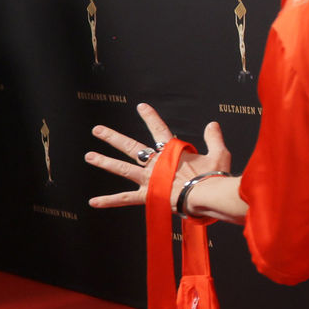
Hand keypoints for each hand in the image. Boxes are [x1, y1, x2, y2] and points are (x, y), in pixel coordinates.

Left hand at [85, 103, 230, 209]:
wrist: (208, 195)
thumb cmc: (214, 176)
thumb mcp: (219, 154)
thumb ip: (214, 138)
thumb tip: (213, 124)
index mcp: (172, 152)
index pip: (159, 129)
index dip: (150, 117)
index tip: (140, 106)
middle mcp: (156, 163)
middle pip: (131, 146)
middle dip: (113, 137)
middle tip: (97, 130)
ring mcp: (149, 178)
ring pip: (122, 168)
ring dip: (104, 162)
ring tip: (89, 156)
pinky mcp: (147, 195)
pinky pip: (125, 198)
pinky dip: (109, 201)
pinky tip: (92, 202)